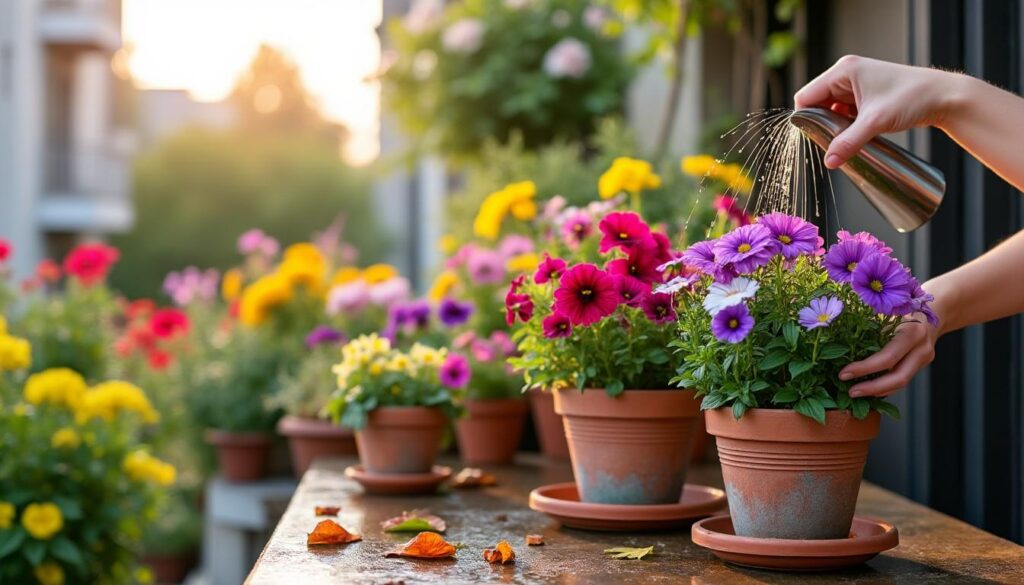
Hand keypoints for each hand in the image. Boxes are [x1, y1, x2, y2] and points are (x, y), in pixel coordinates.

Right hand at [794, 55, 958, 168]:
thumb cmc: (913, 98)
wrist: (944, 96)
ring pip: (830, 108)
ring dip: (834, 124)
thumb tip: (829, 162)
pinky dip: (845, 123)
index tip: (814, 137)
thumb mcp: (875, 122)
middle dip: (821, 123)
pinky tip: (856, 133)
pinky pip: (843, 110)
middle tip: (832, 140)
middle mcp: (847, 72)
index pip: (807, 96)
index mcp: (844, 70)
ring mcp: (856, 82)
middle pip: (816, 102)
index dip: (805, 118)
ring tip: (847, 137)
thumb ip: (848, 142)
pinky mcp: (865, 93)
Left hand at [840, 315, 939, 397]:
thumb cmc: (902, 306)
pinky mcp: (922, 365)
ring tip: (857, 392)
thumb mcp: (886, 311)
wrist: (935, 308)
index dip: (864, 368)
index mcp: (912, 332)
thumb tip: (833, 340)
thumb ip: (868, 326)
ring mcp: (924, 358)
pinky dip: (886, 386)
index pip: (887, 357)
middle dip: (872, 388)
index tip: (843, 374)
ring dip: (878, 390)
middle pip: (899, 377)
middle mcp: (922, 348)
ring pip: (902, 383)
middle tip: (850, 392)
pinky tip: (870, 389)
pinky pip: (902, 378)